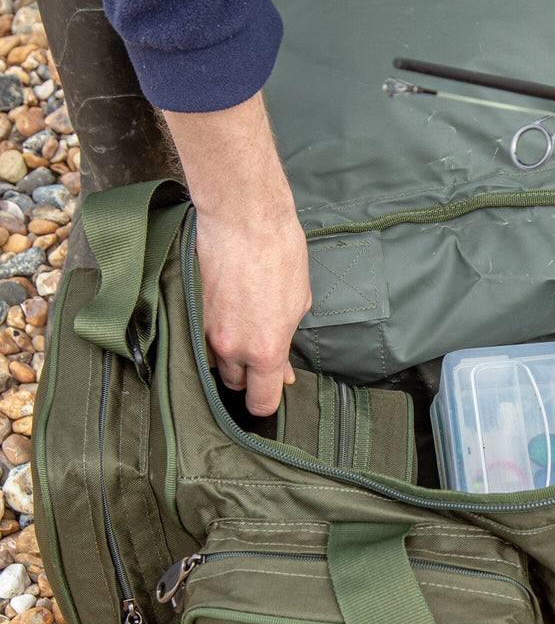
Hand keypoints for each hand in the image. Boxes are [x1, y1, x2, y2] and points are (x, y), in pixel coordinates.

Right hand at [162, 92, 311, 415]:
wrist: (244, 218)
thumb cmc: (280, 255)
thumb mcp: (299, 304)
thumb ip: (287, 344)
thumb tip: (284, 371)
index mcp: (266, 350)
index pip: (261, 402)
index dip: (265, 406)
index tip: (268, 398)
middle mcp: (232, 347)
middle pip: (232, 386)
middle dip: (245, 378)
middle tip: (256, 359)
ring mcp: (204, 330)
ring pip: (211, 363)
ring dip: (224, 357)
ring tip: (238, 331)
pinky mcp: (186, 311)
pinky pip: (194, 338)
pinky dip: (206, 335)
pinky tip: (220, 316)